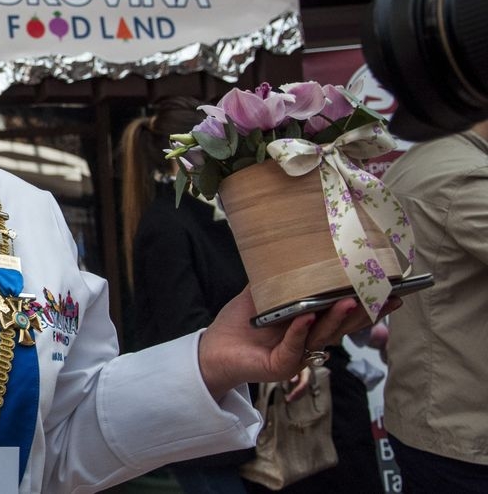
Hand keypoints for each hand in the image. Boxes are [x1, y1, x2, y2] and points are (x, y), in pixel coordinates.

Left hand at [197, 286, 400, 399]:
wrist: (215, 349)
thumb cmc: (240, 322)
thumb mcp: (261, 293)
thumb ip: (278, 276)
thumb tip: (293, 244)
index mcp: (311, 323)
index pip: (345, 313)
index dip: (369, 303)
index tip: (394, 290)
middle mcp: (310, 340)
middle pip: (345, 326)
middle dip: (368, 311)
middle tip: (391, 296)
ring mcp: (298, 355)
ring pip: (324, 335)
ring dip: (338, 318)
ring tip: (351, 299)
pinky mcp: (281, 366)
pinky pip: (295, 346)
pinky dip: (301, 331)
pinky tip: (306, 317)